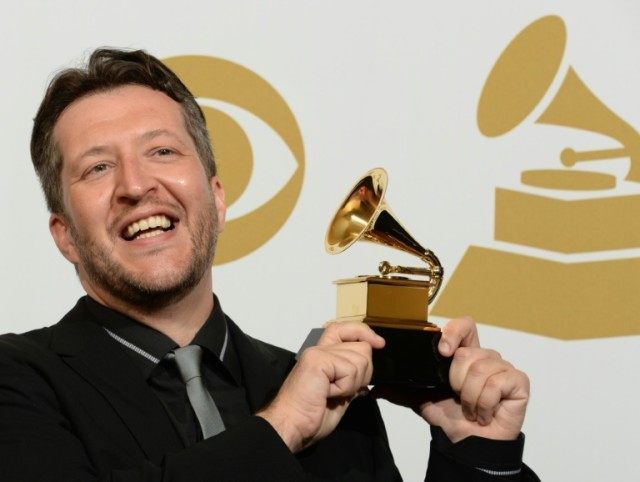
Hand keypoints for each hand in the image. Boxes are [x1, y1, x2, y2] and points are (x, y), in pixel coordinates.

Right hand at [257, 321, 384, 452]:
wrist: (291, 426)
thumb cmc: (308, 416)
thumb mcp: (339, 397)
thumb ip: (350, 382)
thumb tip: (365, 379)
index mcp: (322, 356)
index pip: (345, 329)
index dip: (364, 332)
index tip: (378, 343)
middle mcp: (319, 350)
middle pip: (362, 347)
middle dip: (363, 373)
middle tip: (343, 390)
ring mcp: (318, 353)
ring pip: (360, 359)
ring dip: (352, 383)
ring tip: (332, 393)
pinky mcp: (318, 360)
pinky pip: (349, 370)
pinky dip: (345, 387)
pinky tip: (327, 394)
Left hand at [375, 317, 528, 442]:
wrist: (471, 444)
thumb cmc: (453, 418)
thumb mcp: (422, 400)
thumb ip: (401, 389)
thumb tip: (376, 387)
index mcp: (465, 354)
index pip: (464, 325)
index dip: (454, 332)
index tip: (442, 351)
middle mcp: (486, 356)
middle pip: (467, 354)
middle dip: (456, 381)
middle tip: (458, 397)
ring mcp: (503, 368)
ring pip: (480, 370)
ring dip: (470, 397)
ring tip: (472, 408)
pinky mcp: (518, 381)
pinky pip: (496, 384)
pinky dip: (485, 403)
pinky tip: (485, 412)